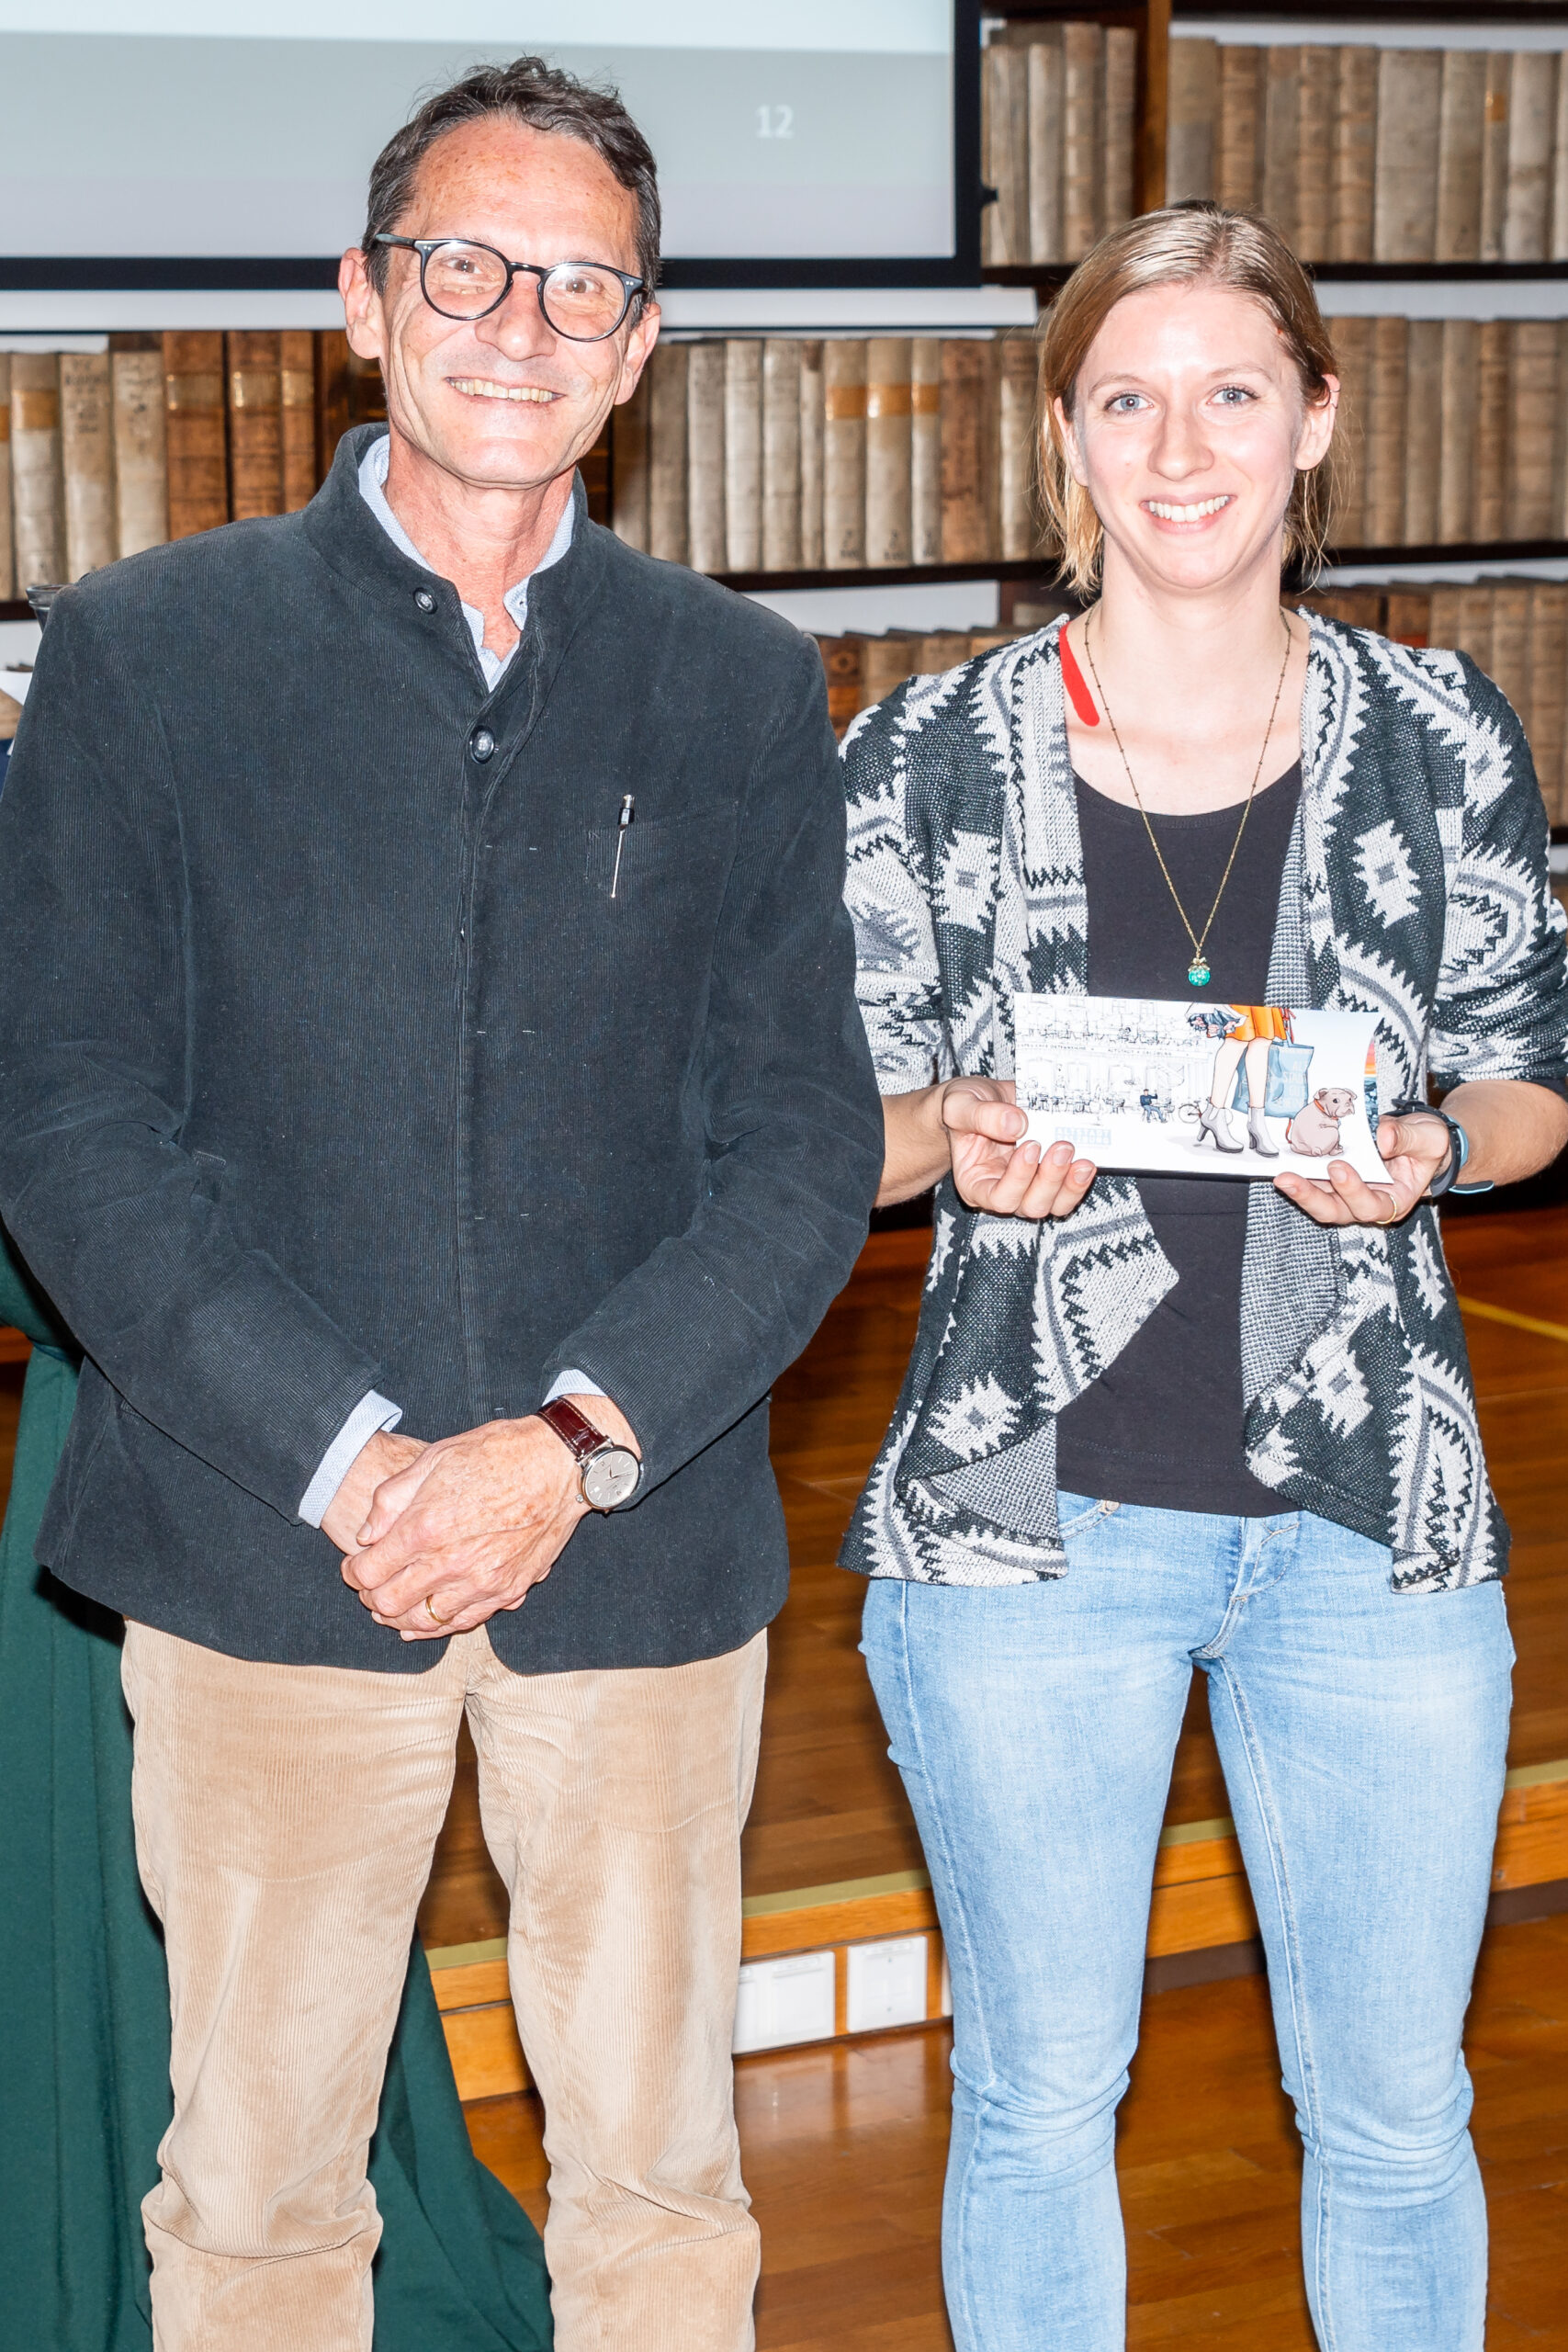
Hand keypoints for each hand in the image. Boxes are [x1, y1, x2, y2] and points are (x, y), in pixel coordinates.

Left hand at [340, 1395, 636, 1640]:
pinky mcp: (508, 1589)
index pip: (368, 1572)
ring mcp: (481, 1581)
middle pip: (389, 1604)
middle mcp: (450, 1562)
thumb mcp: (434, 1458)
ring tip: (394, 1604)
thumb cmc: (497, 1453)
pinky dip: (439, 1625)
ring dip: (401, 1616)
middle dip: (370, 1597)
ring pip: (425, 1621)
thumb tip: (367, 1535)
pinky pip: (464, 1621)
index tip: (354, 1565)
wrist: (559, 1464)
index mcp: (426, 1526)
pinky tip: (428, 1616)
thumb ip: (392, 1499)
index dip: (352, 1573)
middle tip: (370, 1585)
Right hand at [941, 1076, 1096, 1219]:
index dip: (1018, 1178)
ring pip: (1054, 1204)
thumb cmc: (965, 1108)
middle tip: (1062, 1147)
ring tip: (1082, 1159)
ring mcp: (1030, 1187)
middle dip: (1050, 1180)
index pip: (999, 1198)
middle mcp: (1003, 1191)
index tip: (1030, 1146)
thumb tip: (1016, 1125)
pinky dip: (1080, 1180)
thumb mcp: (961, 1104)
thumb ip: (982, 1115)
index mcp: (975, 1183)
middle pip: (1031, 1205)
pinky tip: (1088, 1160)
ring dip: (1071, 1185)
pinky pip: (1069, 1191)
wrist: (982, 1100)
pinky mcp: (1051, 1177)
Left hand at [1274, 1111, 1453, 1228]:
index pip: (1372, 1207)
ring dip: (1298, 1189)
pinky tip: (1283, 1160)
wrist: (1417, 1138)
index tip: (1339, 1168)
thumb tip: (1383, 1137)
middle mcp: (1366, 1202)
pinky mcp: (1331, 1179)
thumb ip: (1408, 1138)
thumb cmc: (1425, 1144)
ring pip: (1318, 1200)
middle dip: (1310, 1197)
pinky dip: (1298, 1172)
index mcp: (1395, 1200)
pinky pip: (1312, 1181)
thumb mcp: (1428, 1138)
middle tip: (1289, 1179)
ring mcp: (1345, 1193)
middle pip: (1335, 1212)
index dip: (1353, 1192)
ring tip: (1279, 1174)